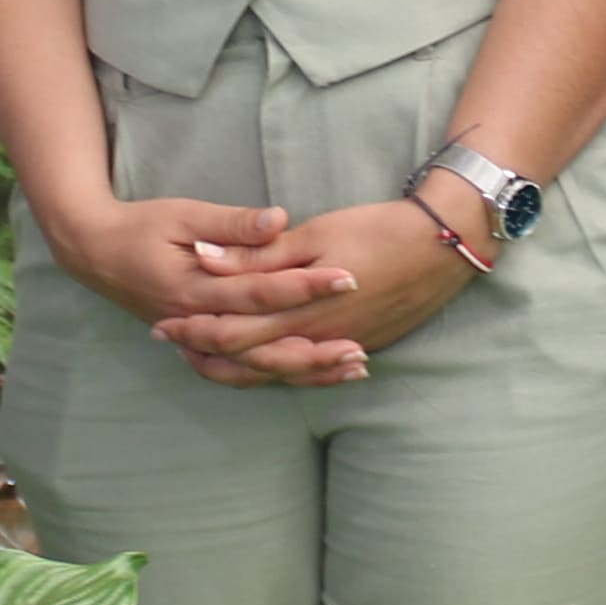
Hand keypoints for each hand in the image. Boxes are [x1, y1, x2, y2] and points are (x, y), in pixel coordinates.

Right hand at [53, 195, 355, 350]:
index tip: (349, 277)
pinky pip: (243, 371)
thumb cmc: (140, 226)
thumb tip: (279, 220)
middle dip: (315, 347)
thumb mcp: (183, 213)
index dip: (306, 286)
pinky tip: (315, 374)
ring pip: (256, 369)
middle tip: (361, 346)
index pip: (261, 292)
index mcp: (194, 289)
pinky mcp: (200, 345)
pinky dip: (280, 375)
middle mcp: (198, 323)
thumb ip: (233, 223)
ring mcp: (198, 339)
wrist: (93, 253)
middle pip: (264, 346)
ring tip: (352, 368)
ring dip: (304, 371)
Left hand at [155, 188, 491, 385]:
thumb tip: (206, 259)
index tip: (162, 325)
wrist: (443, 246)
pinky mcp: (361, 342)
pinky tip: (266, 367)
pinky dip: (279, 372)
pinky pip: (309, 371)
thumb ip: (259, 255)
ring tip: (206, 361)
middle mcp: (317, 338)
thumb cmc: (378, 231)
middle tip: (171, 345)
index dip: (194, 331)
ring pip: (278, 373)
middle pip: (249, 361)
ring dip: (239, 369)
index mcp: (300, 310)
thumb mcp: (314, 235)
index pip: (232, 332)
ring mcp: (340, 345)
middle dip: (206, 354)